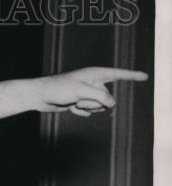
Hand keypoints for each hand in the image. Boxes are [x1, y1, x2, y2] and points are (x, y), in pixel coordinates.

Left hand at [0, 67, 148, 128]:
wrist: (40, 95)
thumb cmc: (58, 88)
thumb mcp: (82, 91)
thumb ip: (100, 96)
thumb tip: (112, 104)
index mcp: (95, 73)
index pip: (119, 74)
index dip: (132, 76)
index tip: (145, 77)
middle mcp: (93, 82)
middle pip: (107, 98)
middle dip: (94, 102)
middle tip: (77, 98)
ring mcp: (87, 92)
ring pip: (98, 106)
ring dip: (87, 108)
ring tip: (72, 101)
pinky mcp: (79, 101)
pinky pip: (88, 112)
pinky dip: (80, 112)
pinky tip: (69, 107)